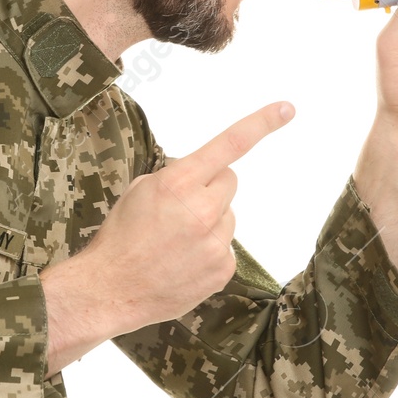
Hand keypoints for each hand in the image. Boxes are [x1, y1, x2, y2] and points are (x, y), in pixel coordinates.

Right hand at [56, 101, 295, 336]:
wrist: (111, 289)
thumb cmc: (120, 237)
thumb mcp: (140, 191)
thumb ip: (176, 176)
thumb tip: (198, 175)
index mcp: (178, 183)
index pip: (229, 145)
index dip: (261, 124)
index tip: (287, 109)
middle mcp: (202, 210)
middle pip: (228, 181)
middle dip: (209, 187)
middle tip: (180, 208)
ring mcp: (215, 242)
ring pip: (228, 215)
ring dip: (210, 220)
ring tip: (177, 240)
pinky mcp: (222, 268)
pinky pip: (226, 246)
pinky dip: (209, 250)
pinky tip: (184, 260)